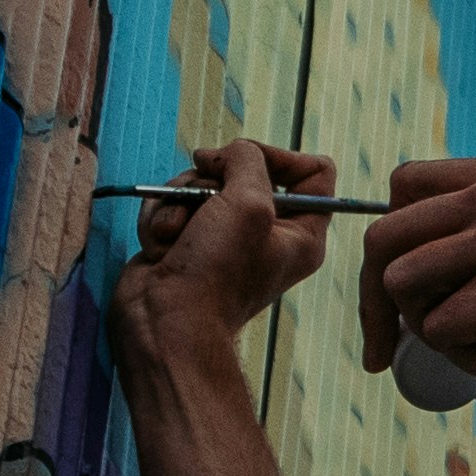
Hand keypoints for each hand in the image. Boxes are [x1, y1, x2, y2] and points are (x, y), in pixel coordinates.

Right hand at [111, 142, 333, 371]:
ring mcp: (223, 237)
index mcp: (302, 232)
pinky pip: (172, 203)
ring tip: (176, 234)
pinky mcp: (187, 241)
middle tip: (203, 199)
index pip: (314, 171)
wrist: (164, 322)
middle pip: (245, 169)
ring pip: (200, 183)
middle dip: (213, 180)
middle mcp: (267, 234)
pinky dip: (161, 218)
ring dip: (180, 200)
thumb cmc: (216, 273)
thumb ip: (248, 160)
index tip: (246, 160)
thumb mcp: (248, 202)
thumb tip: (225, 154)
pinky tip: (161, 246)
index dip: (281, 156)